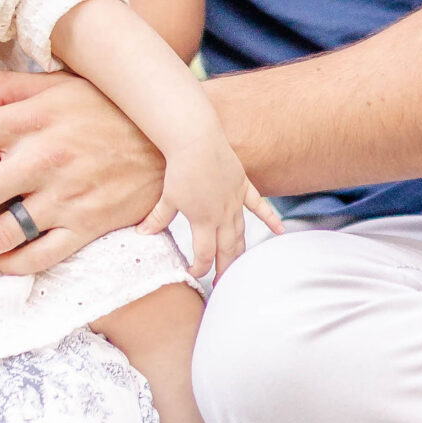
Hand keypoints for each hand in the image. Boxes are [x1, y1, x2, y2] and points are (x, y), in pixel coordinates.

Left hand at [140, 125, 284, 280]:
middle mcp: (222, 215)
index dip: (199, 268)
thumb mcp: (167, 198)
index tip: (192, 273)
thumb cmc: (180, 168)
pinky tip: (280, 230)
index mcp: (203, 221)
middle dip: (224, 268)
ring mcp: (235, 201)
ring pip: (241, 233)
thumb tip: (141, 233)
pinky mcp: (243, 186)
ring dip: (240, 251)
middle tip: (221, 283)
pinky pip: (260, 206)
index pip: (205, 255)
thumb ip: (156, 219)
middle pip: (227, 250)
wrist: (196, 140)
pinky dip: (270, 218)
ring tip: (238, 265)